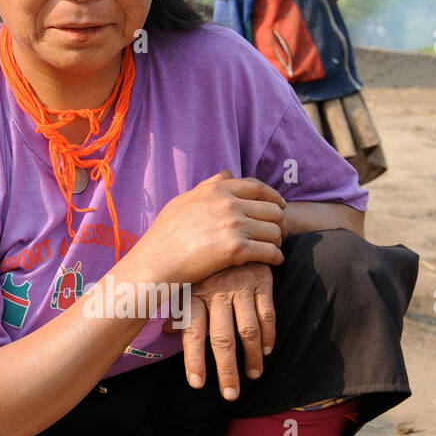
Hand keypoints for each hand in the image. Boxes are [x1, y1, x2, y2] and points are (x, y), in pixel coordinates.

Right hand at [123, 170, 286, 287]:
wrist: (155, 261)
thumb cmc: (165, 234)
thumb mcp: (183, 201)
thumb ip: (208, 186)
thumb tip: (227, 173)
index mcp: (216, 190)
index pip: (257, 187)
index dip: (274, 197)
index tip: (280, 207)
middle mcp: (227, 204)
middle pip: (272, 210)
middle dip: (279, 223)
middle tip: (276, 234)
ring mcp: (232, 226)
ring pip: (275, 231)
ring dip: (277, 241)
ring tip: (272, 248)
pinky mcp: (236, 250)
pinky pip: (271, 251)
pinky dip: (276, 257)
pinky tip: (273, 261)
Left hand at [172, 262, 276, 400]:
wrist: (229, 226)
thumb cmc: (202, 262)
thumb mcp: (185, 279)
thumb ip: (179, 307)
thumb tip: (165, 332)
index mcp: (192, 292)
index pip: (191, 332)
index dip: (193, 359)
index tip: (197, 384)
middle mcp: (215, 291)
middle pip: (221, 338)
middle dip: (226, 369)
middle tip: (230, 395)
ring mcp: (240, 286)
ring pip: (248, 330)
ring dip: (252, 357)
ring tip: (253, 376)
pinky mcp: (261, 281)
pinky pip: (267, 313)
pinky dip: (269, 335)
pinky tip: (266, 350)